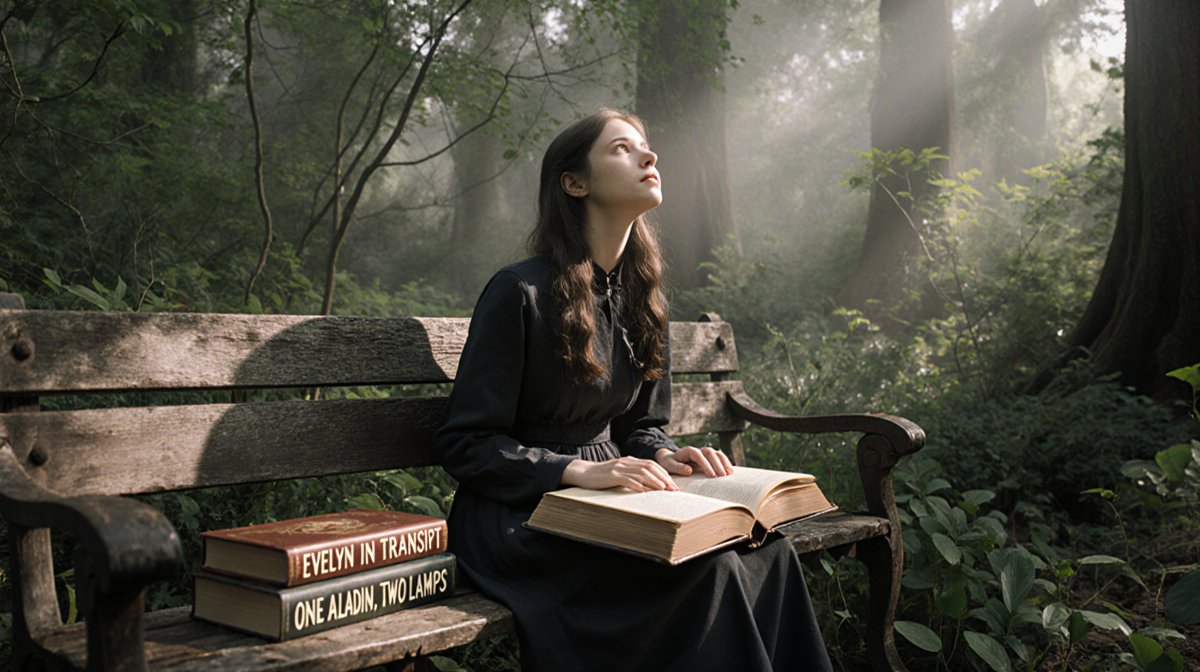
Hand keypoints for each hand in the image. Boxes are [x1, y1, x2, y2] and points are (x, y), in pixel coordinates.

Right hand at [560, 456, 679, 491]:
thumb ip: (632, 475)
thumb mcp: (620, 473)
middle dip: (663, 478)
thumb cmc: (602, 476)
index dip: (664, 474)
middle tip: (673, 488)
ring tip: (663, 489)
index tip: (673, 484)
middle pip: (650, 467)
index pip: (652, 464)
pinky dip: (638, 485)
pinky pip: (627, 480)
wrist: (583, 473)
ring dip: (654, 481)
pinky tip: (645, 491)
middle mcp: (626, 462)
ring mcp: (619, 468)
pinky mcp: (611, 476)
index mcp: (630, 460)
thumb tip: (648, 485)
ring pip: (641, 473)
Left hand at [655, 446, 733, 477]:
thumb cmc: (669, 463)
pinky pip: (719, 457)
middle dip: (717, 464)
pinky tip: (730, 471)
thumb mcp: (669, 465)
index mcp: (688, 451)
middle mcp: (698, 450)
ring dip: (724, 462)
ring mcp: (704, 453)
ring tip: (729, 473)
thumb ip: (678, 467)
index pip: (698, 455)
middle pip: (710, 453)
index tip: (711, 474)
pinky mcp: (708, 458)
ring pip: (716, 453)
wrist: (670, 459)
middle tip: (722, 476)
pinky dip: (725, 463)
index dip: (705, 464)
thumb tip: (689, 470)